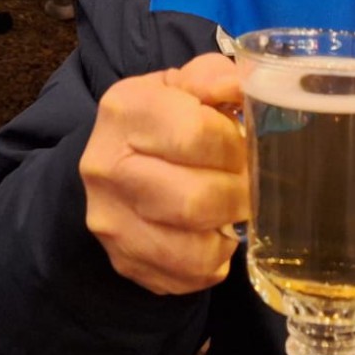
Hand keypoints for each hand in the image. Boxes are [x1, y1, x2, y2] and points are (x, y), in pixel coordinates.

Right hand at [79, 53, 247, 295]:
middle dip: (238, 194)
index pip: (195, 134)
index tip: (241, 145)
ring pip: (194, 249)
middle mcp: (107, 167)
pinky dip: (214, 261)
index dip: (232, 144)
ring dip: (228, 231)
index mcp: (124, 111)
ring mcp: (111, 220)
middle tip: (248, 184)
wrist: (109, 164)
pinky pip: (189, 276)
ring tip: (230, 210)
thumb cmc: (158, 120)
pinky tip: (211, 234)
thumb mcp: (179, 85)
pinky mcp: (124, 260)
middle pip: (195, 199)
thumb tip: (244, 86)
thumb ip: (213, 78)